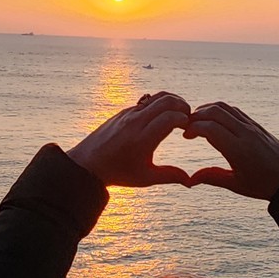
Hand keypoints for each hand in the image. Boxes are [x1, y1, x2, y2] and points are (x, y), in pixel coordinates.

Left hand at [67, 91, 192, 186]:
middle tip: (189, 118)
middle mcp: (136, 122)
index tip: (189, 129)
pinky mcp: (124, 111)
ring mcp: (129, 114)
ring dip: (173, 101)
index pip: (171, 118)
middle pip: (167, 101)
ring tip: (179, 114)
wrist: (88, 163)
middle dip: (183, 106)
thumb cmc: (118, 173)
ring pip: (157, 96)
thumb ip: (169, 176)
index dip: (185, 120)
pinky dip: (160, 103)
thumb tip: (190, 180)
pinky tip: (164, 115)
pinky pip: (147, 100)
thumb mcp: (145, 178)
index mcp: (142, 139)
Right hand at [183, 102, 278, 199]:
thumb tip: (190, 180)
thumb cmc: (264, 185)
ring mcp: (252, 126)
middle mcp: (245, 133)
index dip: (192, 128)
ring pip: (224, 107)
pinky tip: (213, 120)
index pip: (209, 128)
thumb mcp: (236, 184)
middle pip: (214, 112)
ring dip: (207, 110)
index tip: (185, 136)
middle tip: (186, 127)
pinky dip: (220, 110)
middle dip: (196, 116)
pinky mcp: (256, 125)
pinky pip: (234, 110)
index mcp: (238, 150)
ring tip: (196, 122)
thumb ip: (212, 177)